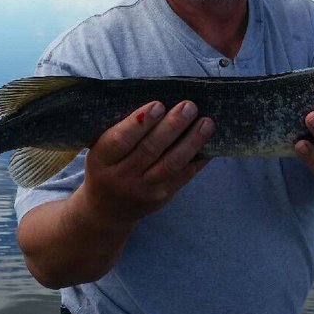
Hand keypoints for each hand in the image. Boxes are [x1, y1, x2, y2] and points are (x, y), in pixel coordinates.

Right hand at [83, 99, 214, 223]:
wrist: (108, 209)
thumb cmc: (107, 167)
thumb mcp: (102, 151)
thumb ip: (122, 131)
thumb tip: (161, 104)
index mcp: (102, 160)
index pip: (121, 140)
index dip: (140, 123)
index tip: (158, 104)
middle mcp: (122, 177)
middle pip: (150, 150)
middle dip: (172, 126)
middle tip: (188, 106)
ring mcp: (144, 189)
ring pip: (170, 164)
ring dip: (191, 141)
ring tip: (206, 122)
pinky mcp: (162, 197)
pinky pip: (184, 176)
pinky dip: (199, 159)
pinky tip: (211, 143)